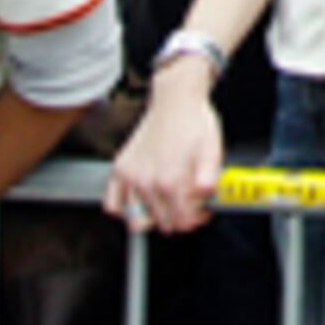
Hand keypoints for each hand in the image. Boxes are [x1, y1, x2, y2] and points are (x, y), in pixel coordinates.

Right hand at [104, 80, 224, 235]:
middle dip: (179, 218)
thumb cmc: (195, 124)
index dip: (196, 219)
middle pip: (163, 223)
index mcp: (170, 181)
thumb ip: (210, 180)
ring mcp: (130, 177)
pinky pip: (112, 204)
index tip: (202, 211)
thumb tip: (206, 198)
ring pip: (137, 221)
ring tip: (167, 203)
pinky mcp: (120, 169)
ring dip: (154, 217)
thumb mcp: (213, 150)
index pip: (182, 222)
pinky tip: (139, 202)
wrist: (176, 101)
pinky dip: (123, 210)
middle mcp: (147, 182)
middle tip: (188, 204)